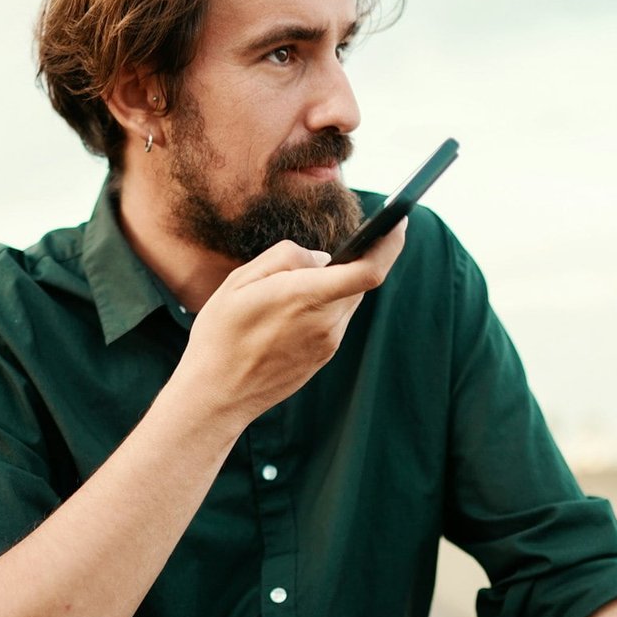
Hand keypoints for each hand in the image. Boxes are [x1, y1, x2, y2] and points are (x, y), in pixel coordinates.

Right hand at [171, 219, 406, 428]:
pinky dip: (322, 307)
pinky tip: (289, 315)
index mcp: (305, 296)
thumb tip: (321, 257)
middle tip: (319, 257)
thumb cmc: (221, 336)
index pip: (368, 271)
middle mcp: (325, 321)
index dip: (390, 244)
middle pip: (358, 281)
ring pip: (346, 300)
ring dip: (331, 287)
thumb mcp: (240, 282)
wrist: (217, 394)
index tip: (399, 223)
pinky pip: (335, 320)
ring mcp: (328, 343)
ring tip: (289, 292)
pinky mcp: (324, 356)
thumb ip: (285, 258)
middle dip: (348, 262)